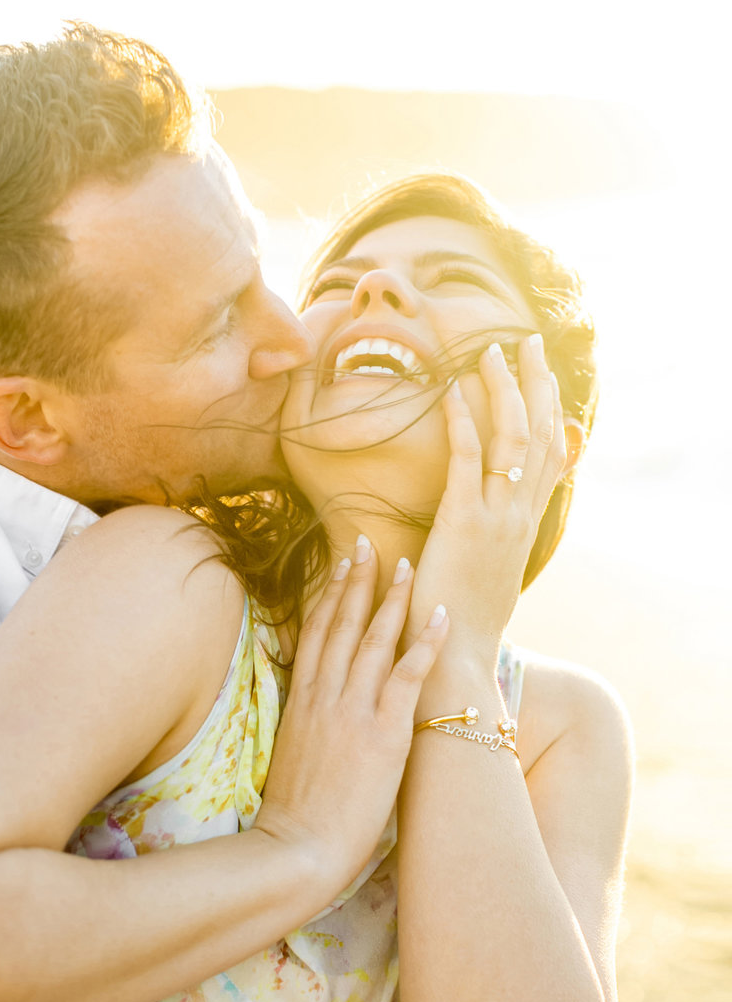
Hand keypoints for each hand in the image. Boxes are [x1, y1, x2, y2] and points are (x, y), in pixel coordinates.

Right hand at [254, 543, 447, 895]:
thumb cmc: (295, 817)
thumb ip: (308, 726)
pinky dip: (427, 643)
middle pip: (342, 625)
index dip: (330, 595)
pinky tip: (442, 617)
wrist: (296, 849)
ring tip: (406, 565)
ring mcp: (353, 712)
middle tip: (368, 541)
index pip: (316, 634)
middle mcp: (324, 697)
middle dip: (357, 580)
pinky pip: (409, 676)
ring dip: (392, 599)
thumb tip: (316, 714)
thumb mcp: (292, 757)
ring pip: (375, 640)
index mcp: (301, 702)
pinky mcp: (382, 733)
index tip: (340, 565)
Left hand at [403, 334, 565, 658]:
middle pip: (542, 434)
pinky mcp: (464, 524)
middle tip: (529, 342)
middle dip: (537, 383)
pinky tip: (450, 392)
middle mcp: (520, 515)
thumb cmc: (462, 621)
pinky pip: (467, 461)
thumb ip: (492, 539)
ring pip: (513, 438)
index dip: (551, 410)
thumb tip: (490, 520)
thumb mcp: (488, 573)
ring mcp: (497, 518)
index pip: (551, 455)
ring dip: (502, 390)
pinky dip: (461, 422)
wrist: (458, 659)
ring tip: (490, 353)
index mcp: (525, 524)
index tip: (544, 374)